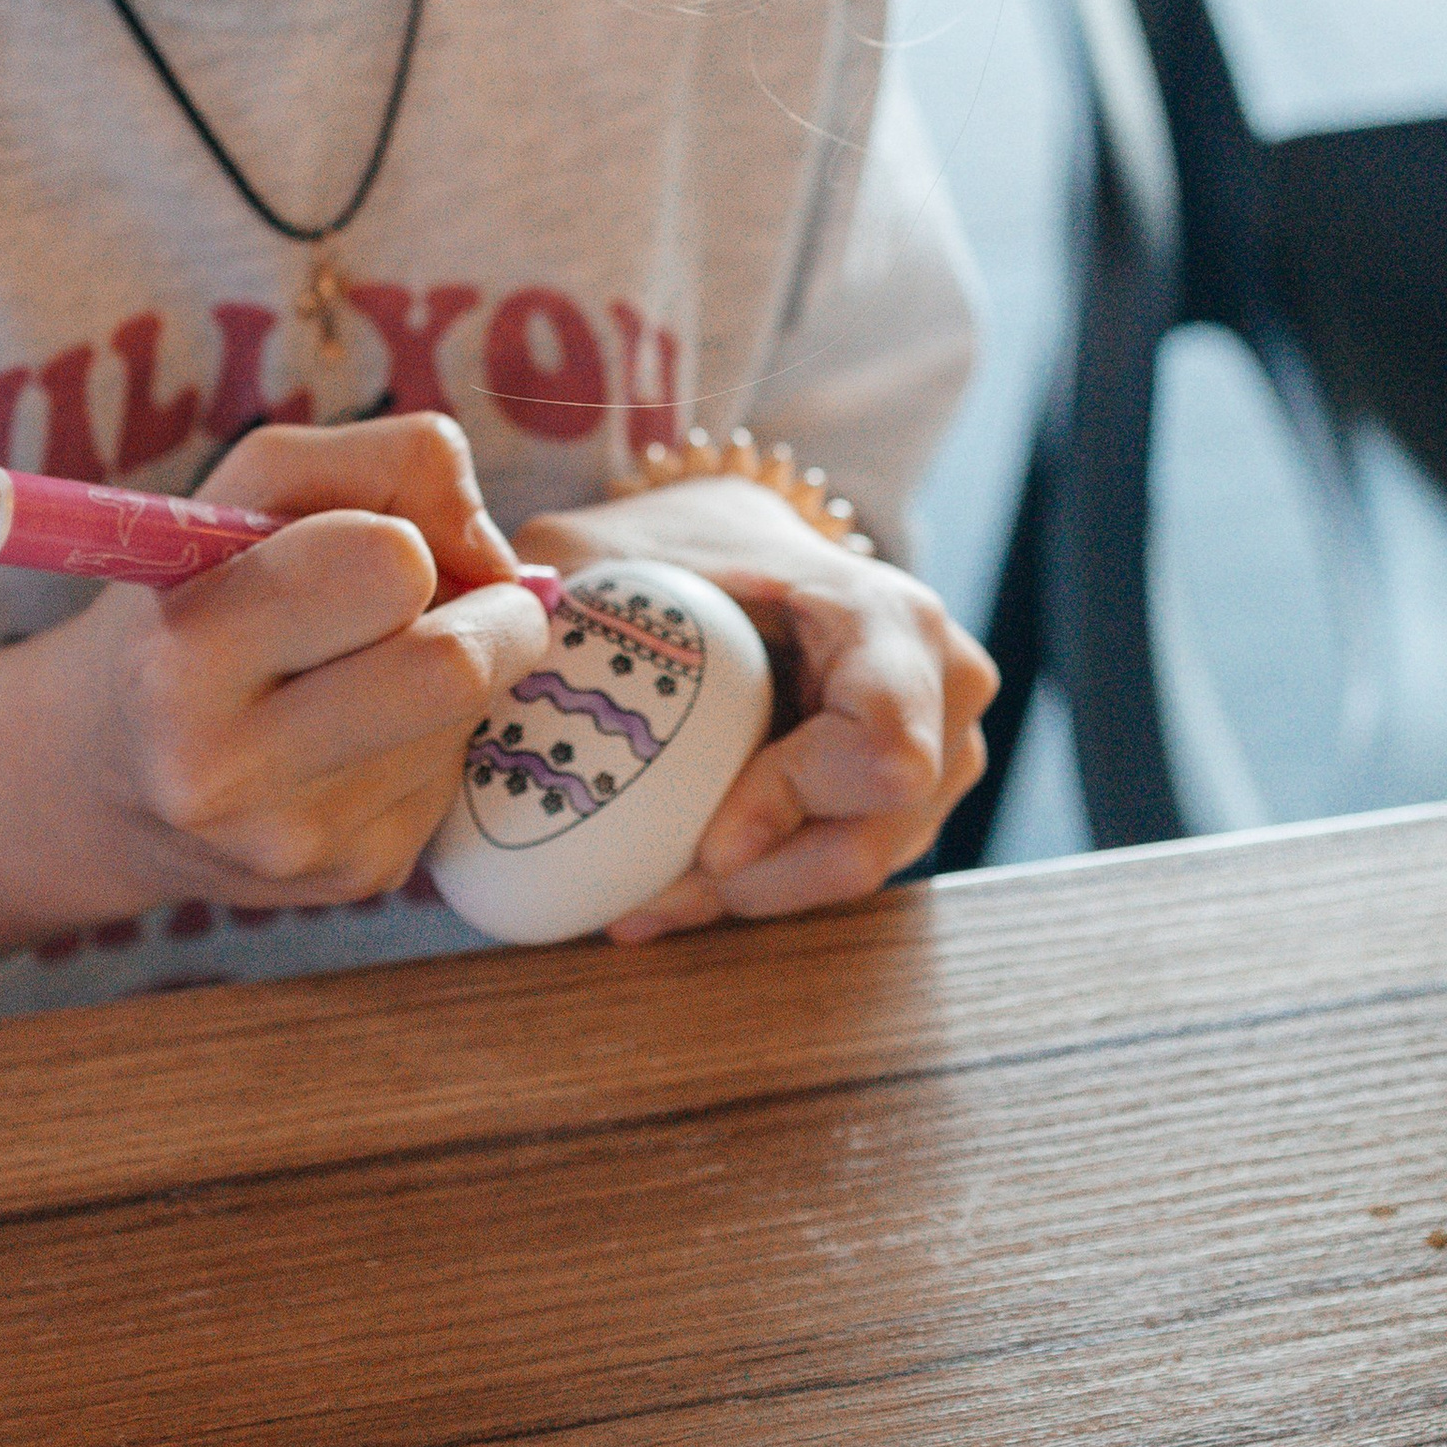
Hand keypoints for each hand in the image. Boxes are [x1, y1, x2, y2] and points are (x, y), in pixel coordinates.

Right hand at [70, 413, 555, 915]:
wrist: (103, 775)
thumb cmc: (191, 599)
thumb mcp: (245, 490)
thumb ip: (388, 462)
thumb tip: (508, 560)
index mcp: (184, 656)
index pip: (388, 565)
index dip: (408, 536)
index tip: (385, 543)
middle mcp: (227, 771)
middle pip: (453, 666)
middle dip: (487, 612)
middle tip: (453, 597)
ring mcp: (297, 842)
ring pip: (466, 716)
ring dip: (449, 672)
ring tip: (363, 665)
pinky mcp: (355, 876)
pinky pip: (455, 776)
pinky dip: (430, 735)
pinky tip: (356, 733)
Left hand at [514, 486, 995, 943]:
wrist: (737, 558)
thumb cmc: (668, 548)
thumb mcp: (606, 546)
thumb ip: (549, 579)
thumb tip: (502, 633)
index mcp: (890, 618)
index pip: (883, 749)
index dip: (797, 805)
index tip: (709, 843)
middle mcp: (944, 688)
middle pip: (874, 839)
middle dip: (760, 882)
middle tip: (656, 894)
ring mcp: (941, 754)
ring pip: (857, 872)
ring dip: (749, 899)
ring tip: (646, 900)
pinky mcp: (910, 805)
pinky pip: (839, 873)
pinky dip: (756, 891)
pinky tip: (667, 893)